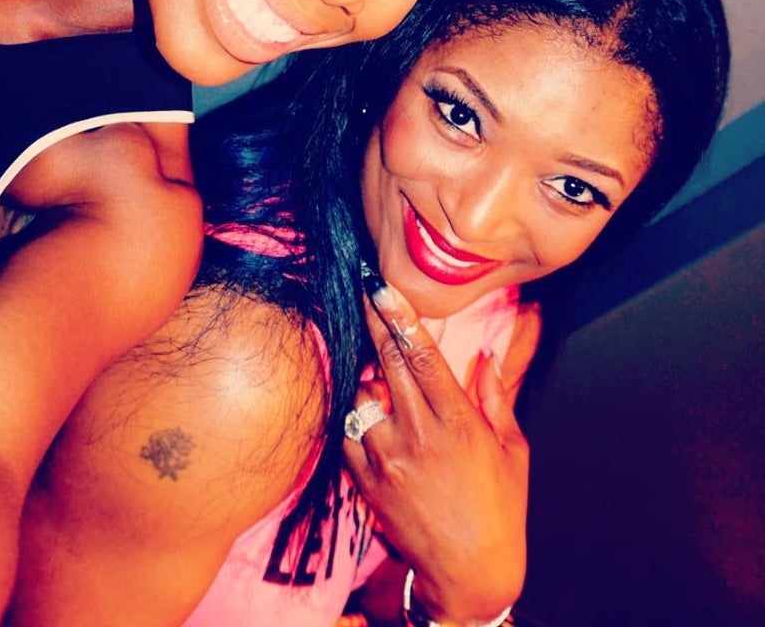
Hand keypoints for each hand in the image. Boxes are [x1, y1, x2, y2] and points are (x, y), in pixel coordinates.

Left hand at [342, 280, 540, 626]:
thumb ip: (497, 397)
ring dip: (367, 374)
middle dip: (372, 320)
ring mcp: (387, 459)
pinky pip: (346, 431)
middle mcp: (418, 435)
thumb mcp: (512, 450)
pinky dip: (353, 413)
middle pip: (385, 361)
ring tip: (375, 368)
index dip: (397, 314)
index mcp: (458, 422)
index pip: (419, 354)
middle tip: (364, 289)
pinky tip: (366, 408)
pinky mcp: (366, 482)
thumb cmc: (499, 511)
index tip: (381, 285)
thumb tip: (489, 355)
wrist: (470, 575)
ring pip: (361, 393)